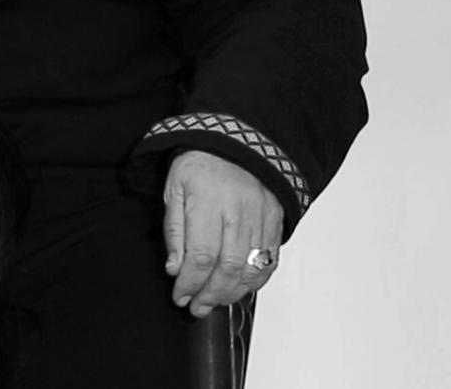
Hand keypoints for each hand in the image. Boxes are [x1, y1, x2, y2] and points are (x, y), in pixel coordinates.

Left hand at [163, 150, 283, 316]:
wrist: (238, 142)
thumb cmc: (202, 164)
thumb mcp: (174, 188)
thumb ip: (174, 229)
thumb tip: (174, 268)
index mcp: (209, 200)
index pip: (200, 255)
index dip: (189, 282)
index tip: (179, 295)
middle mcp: (239, 211)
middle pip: (228, 268)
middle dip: (209, 294)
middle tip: (196, 307)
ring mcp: (262, 218)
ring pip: (251, 270)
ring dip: (231, 294)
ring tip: (214, 301)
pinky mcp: (276, 223)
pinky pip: (270, 262)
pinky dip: (254, 282)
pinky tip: (238, 289)